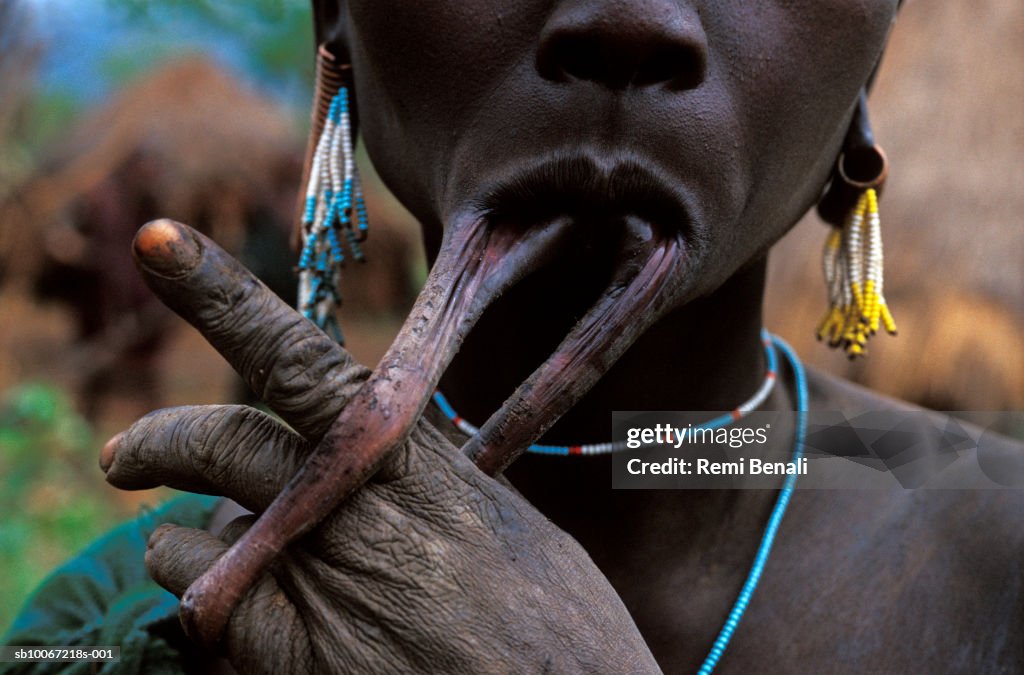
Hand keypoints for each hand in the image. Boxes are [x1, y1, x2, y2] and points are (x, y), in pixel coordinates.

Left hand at [102, 220, 658, 672]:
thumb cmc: (559, 630)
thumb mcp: (502, 527)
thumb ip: (417, 483)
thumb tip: (349, 463)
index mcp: (410, 461)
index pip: (299, 360)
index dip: (221, 295)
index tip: (161, 246)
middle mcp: (350, 511)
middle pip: (218, 442)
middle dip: (158, 441)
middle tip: (125, 458)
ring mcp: (312, 587)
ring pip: (193, 532)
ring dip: (197, 537)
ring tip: (217, 555)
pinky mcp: (284, 661)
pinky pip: (196, 609)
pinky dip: (198, 600)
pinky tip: (228, 611)